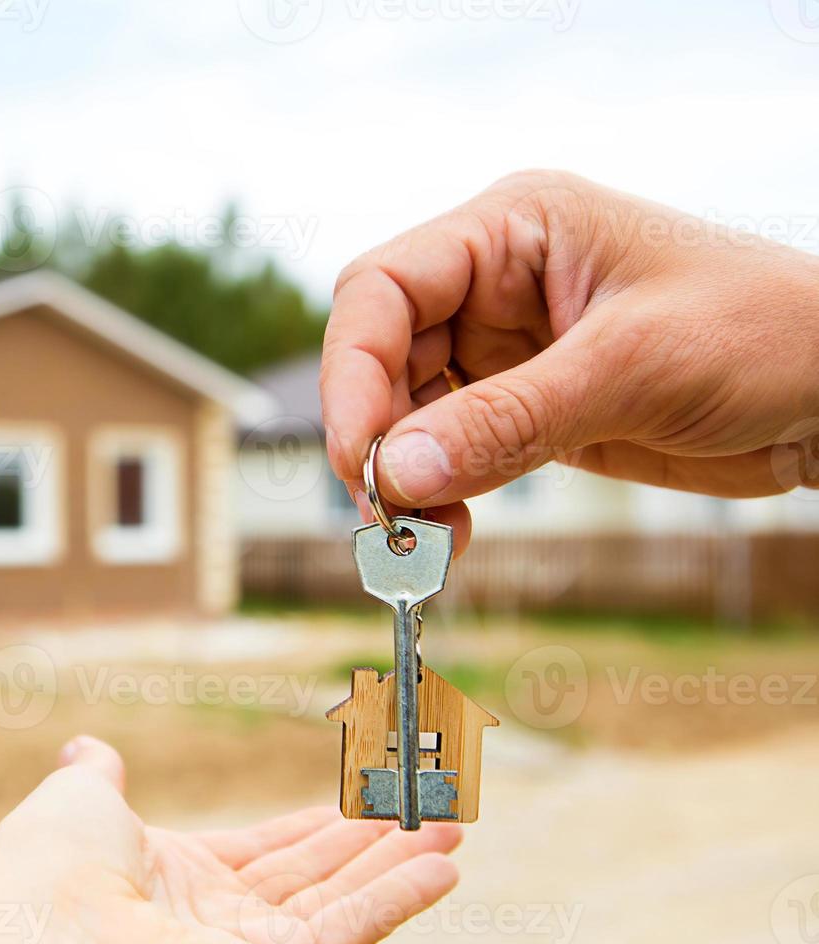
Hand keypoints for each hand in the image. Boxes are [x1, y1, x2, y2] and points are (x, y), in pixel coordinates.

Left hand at [0, 736, 460, 943]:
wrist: (49, 940)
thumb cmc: (49, 872)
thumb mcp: (74, 804)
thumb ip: (96, 777)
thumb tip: (88, 749)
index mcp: (175, 878)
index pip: (262, 852)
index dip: (312, 827)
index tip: (353, 803)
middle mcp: (219, 919)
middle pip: (313, 875)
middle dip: (372, 843)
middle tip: (428, 809)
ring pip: (343, 899)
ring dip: (402, 863)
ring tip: (453, 827)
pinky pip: (351, 928)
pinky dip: (400, 895)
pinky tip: (443, 865)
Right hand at [321, 169, 818, 551]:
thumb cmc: (768, 334)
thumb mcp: (633, 368)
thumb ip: (507, 420)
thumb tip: (396, 474)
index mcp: (513, 229)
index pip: (385, 288)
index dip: (353, 369)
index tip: (358, 454)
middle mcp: (495, 282)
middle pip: (382, 354)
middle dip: (375, 433)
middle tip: (387, 511)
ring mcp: (507, 348)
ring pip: (407, 410)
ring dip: (403, 475)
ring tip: (422, 536)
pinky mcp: (526, 407)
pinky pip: (451, 449)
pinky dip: (438, 493)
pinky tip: (450, 530)